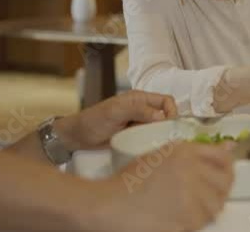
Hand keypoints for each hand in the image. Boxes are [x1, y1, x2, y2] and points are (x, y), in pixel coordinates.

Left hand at [57, 90, 176, 149]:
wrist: (77, 136)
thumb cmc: (95, 120)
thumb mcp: (116, 112)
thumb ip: (138, 110)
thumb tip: (162, 117)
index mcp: (139, 98)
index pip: (165, 101)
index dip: (172, 112)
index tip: (172, 127)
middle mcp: (141, 110)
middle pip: (164, 116)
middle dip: (168, 127)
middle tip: (166, 141)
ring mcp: (137, 124)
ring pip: (158, 129)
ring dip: (159, 136)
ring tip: (157, 147)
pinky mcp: (133, 136)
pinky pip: (149, 138)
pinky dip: (151, 143)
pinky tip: (148, 150)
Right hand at [90, 142, 234, 231]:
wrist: (111, 205)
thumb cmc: (131, 181)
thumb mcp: (160, 156)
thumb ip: (193, 152)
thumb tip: (229, 147)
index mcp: (184, 151)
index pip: (223, 157)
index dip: (228, 167)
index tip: (225, 175)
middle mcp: (190, 169)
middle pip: (225, 182)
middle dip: (221, 191)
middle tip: (210, 197)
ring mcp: (189, 193)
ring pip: (216, 205)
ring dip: (207, 209)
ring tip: (190, 210)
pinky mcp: (185, 216)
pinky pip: (202, 221)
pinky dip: (194, 223)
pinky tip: (179, 219)